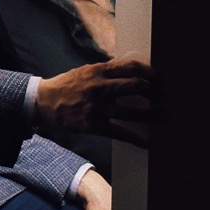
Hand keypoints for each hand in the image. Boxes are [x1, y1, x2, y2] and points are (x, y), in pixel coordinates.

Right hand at [35, 58, 155, 142]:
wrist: (44, 102)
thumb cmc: (66, 85)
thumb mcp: (86, 71)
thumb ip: (106, 71)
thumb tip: (130, 71)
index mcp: (100, 71)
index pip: (132, 67)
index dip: (150, 72)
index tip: (160, 79)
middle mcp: (101, 87)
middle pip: (137, 86)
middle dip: (156, 92)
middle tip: (164, 97)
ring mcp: (99, 107)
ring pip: (134, 111)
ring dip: (153, 115)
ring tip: (165, 116)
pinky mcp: (95, 125)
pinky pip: (121, 132)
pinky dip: (136, 139)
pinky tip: (147, 143)